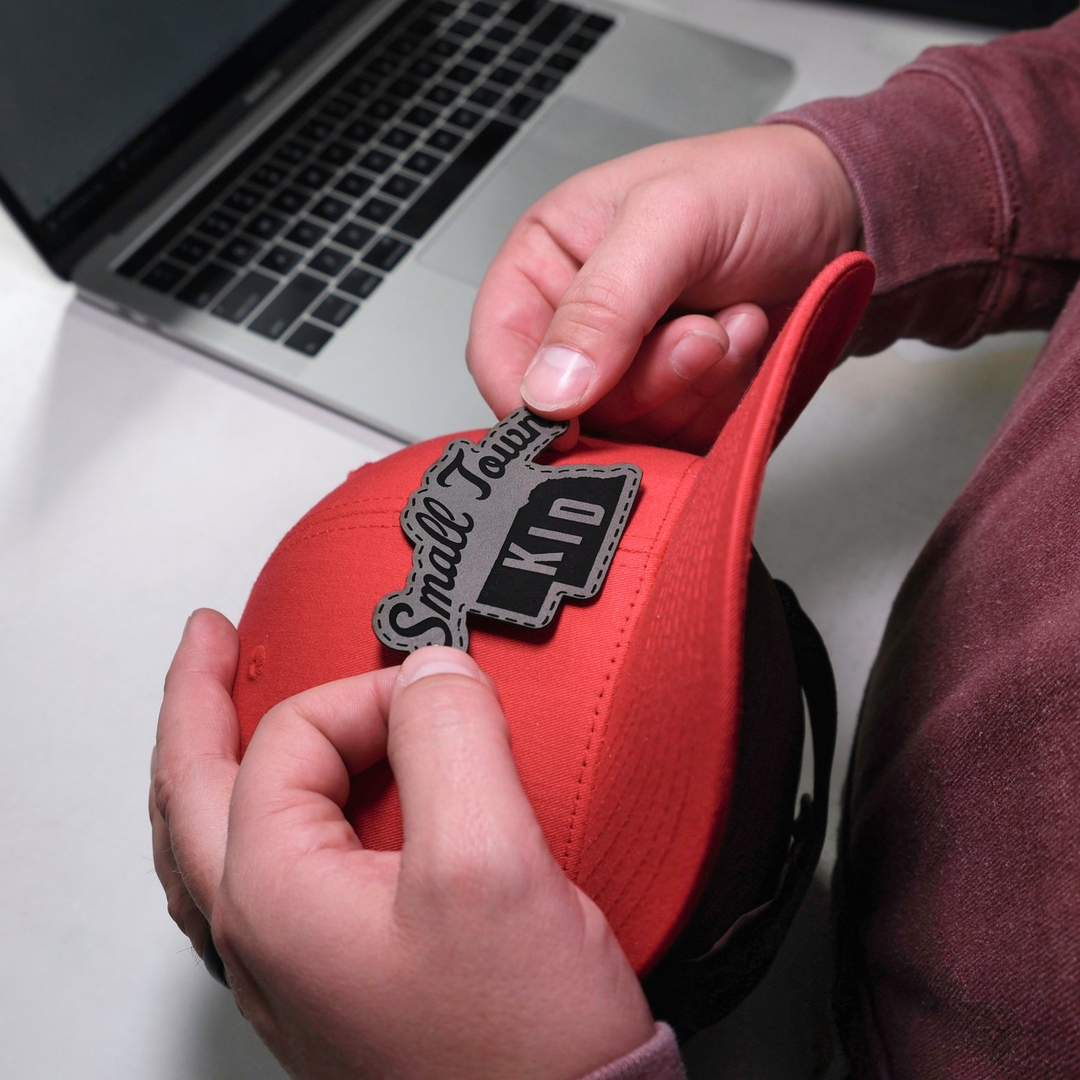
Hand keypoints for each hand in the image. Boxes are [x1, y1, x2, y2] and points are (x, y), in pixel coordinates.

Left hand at [151, 611, 653, 1079]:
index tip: (443, 698)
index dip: (369, 695)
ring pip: (218, 838)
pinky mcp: (340, 980)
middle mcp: (265, 935)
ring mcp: (295, 965)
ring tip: (224, 715)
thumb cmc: (519, 1052)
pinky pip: (270, 878)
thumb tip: (430, 673)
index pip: (291, 736)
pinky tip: (295, 815)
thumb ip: (452, 741)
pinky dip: (267, 819)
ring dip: (215, 762)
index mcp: (276, 895)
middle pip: (194, 789)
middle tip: (211, 641)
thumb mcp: (490, 865)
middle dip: (199, 702)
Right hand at [467, 123, 859, 450]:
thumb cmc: (759, 189)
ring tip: (731, 322)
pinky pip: (681, 445)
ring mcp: (629, 374)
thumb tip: (548, 390)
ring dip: (694, 387)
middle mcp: (580, 327)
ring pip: (629, 435)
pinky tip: (744, 342)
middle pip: (569, 411)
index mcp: (548, 265)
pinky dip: (722, 404)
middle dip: (646, 381)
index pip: (497, 355)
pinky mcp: (677, 408)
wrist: (848, 216)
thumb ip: (604, 304)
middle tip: (701, 332)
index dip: (526, 398)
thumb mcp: (673, 221)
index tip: (573, 418)